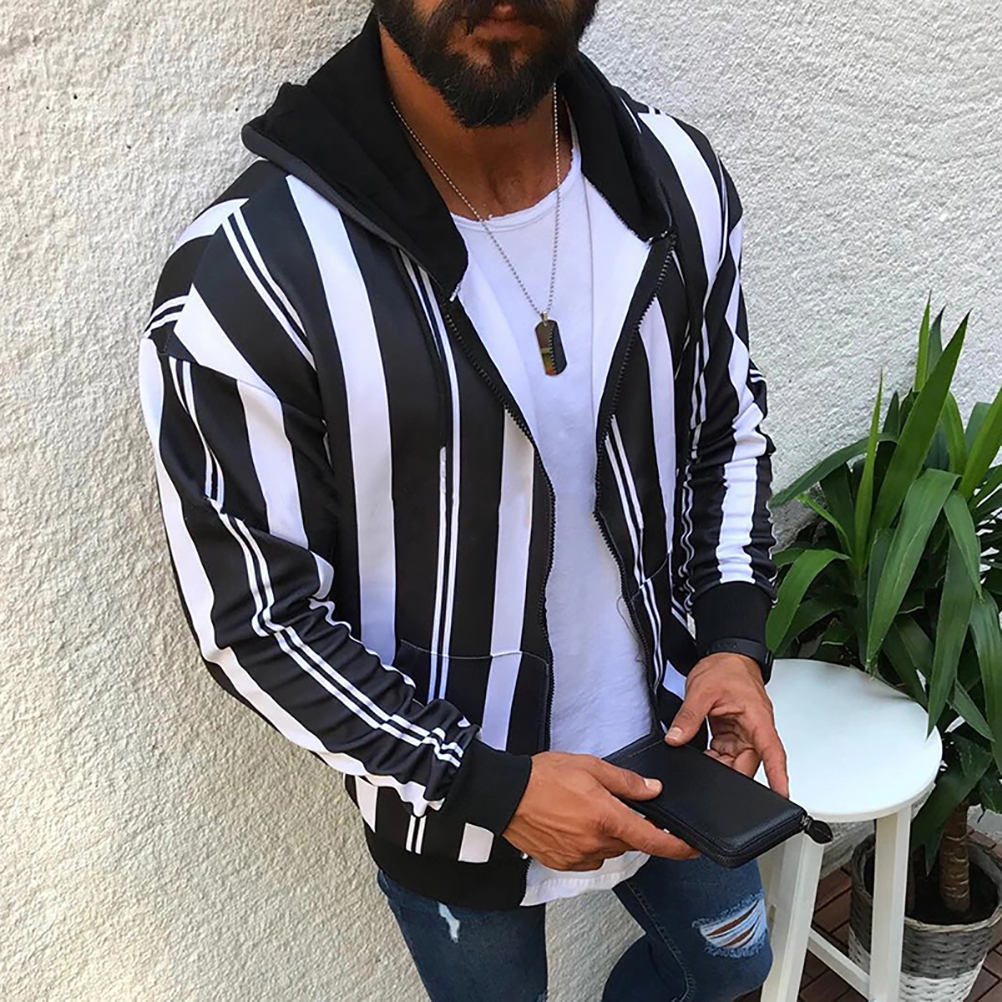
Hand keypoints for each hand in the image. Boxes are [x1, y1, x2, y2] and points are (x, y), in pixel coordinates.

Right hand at [501, 751, 699, 870]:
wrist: (504, 795)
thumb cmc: (543, 776)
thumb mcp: (590, 766)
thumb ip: (625, 781)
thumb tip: (652, 790)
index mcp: (607, 819)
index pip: (653, 841)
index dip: (677, 847)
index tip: (692, 849)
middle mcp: (595, 844)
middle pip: (629, 842)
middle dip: (629, 826)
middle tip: (611, 804)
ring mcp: (578, 857)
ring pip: (608, 850)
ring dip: (607, 834)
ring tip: (585, 809)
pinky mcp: (562, 863)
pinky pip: (587, 856)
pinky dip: (589, 843)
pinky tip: (572, 823)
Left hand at [666, 653, 789, 797]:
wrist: (726, 656)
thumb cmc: (726, 668)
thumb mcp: (702, 691)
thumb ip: (688, 717)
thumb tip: (676, 738)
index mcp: (758, 719)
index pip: (773, 753)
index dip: (778, 776)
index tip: (781, 795)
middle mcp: (755, 729)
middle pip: (749, 763)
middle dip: (731, 775)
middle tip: (709, 777)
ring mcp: (744, 732)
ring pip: (736, 761)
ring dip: (720, 765)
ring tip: (702, 760)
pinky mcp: (733, 732)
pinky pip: (726, 752)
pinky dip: (714, 756)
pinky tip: (702, 754)